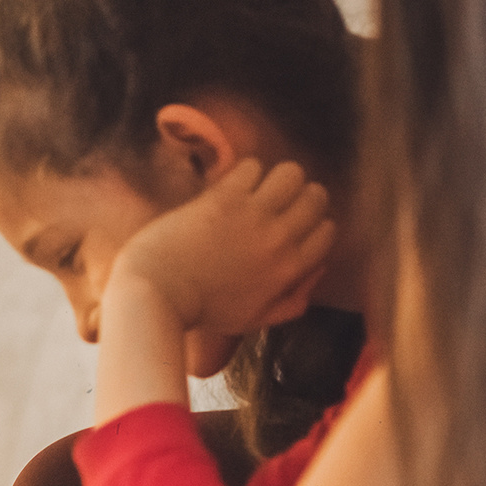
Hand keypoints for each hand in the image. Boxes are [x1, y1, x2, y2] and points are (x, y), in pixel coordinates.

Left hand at [113, 159, 335, 340]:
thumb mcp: (254, 320)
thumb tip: (314, 276)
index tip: (295, 226)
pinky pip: (252, 166)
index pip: (328, 231)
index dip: (314, 224)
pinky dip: (245, 172)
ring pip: (292, 173)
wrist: (157, 293)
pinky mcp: (225, 196)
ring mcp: (253, 214)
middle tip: (278, 204)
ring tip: (258, 189)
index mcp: (290, 269)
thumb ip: (290, 303)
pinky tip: (232, 186)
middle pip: (316, 196)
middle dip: (301, 196)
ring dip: (276, 178)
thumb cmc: (202, 311)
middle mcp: (279, 238)